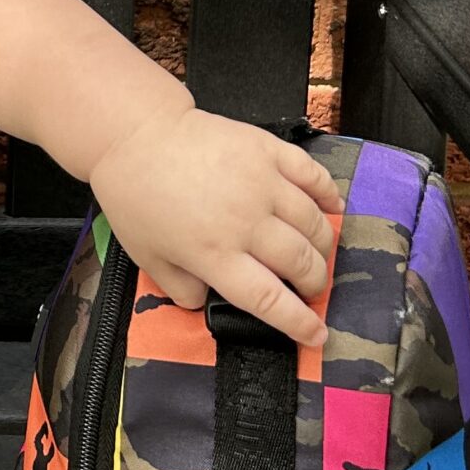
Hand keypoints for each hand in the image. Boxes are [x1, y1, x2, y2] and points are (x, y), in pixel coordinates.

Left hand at [88, 108, 341, 348]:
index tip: (318, 333)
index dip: (300, 322)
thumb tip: (208, 304)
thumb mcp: (148, 257)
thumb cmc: (137, 198)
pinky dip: (329, 194)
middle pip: (301, 263)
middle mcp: (245, 222)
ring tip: (318, 254)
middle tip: (312, 288)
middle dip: (315, 283)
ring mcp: (261, 182)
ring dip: (323, 245)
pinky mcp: (267, 150)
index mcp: (214, 254)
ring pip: (313, 223)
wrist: (135, 135)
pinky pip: (312, 175)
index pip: (270, 299)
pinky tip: (334, 207)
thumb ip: (181, 288)